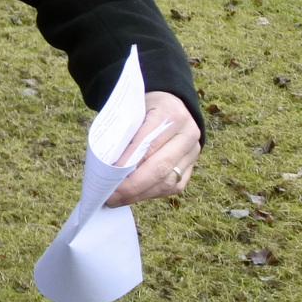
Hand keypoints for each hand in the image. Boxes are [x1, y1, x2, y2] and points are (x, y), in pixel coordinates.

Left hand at [104, 91, 201, 206]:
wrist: (169, 102)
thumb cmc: (143, 108)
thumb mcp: (132, 111)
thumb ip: (123, 133)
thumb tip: (107, 165)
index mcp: (171, 113)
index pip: (147, 142)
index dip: (128, 162)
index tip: (109, 176)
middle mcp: (188, 133)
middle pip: (160, 166)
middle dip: (133, 186)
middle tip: (110, 197)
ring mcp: (193, 151)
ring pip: (168, 180)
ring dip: (141, 194)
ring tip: (118, 199)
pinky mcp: (193, 165)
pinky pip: (174, 185)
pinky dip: (152, 193)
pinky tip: (135, 197)